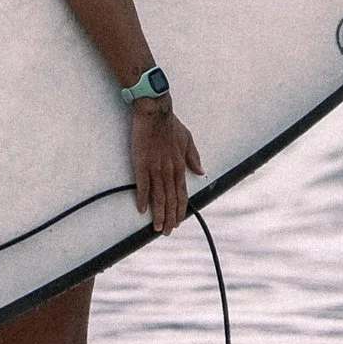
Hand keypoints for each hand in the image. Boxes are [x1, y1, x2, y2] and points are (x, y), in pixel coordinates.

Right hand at [129, 98, 203, 234]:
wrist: (155, 111)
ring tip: (157, 227)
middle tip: (167, 231)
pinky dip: (142, 198)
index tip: (178, 221)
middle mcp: (169, 170)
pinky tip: (141, 209)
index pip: (182, 193)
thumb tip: (201, 171)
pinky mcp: (141, 163)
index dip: (180, 209)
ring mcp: (155, 167)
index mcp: (179, 165)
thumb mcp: (187, 139)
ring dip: (158, 214)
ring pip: (159, 196)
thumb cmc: (170, 124)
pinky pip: (142, 185)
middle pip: (171, 199)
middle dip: (170, 217)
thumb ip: (193, 157)